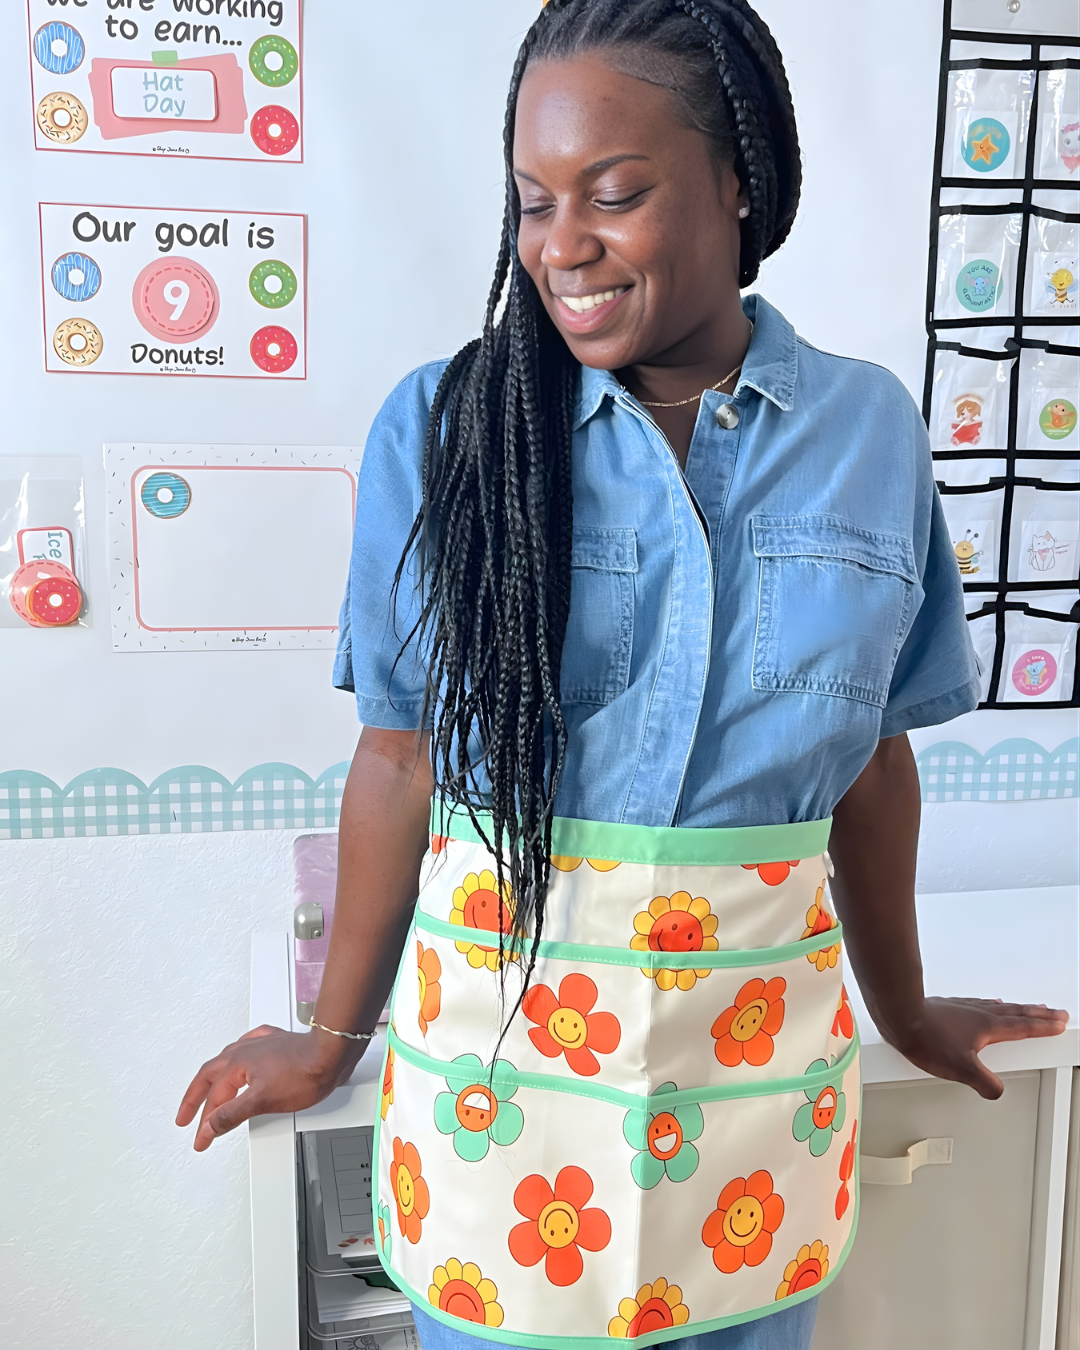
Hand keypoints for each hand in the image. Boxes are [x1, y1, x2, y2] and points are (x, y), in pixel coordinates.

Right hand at [176, 1024, 366, 1150]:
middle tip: (187, 1117)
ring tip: (208, 1090)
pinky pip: (249, 1046)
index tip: (201, 1141)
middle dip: (196, 1098)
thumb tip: (210, 1125)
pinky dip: (238, 1057)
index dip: (205, 1123)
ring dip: (214, 1078)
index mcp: (237, 1063)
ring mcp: (261, 1045)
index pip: (214, 1098)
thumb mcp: (262, 1101)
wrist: (331, 1052)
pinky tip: (242, 1059)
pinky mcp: (276, 1042)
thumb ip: (232, 1114)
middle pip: (210, 1074)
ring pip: (227, 1059)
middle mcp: (245, 1050)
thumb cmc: (304, 1072)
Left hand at [885, 996, 1068, 1099]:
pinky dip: (992, 1005)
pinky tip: (988, 1006)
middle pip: (1017, 1012)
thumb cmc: (926, 1038)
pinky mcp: (949, 1006)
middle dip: (1039, 1014)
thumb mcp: (960, 1068)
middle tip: (1055, 1012)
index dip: (1044, 1026)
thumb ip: (983, 1082)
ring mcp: (964, 1007)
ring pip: (1000, 1007)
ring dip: (1019, 1008)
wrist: (899, 1014)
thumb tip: (996, 1092)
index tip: (1059, 1023)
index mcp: (989, 1027)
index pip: (1023, 1027)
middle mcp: (979, 1013)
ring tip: (1030, 1008)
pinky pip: (980, 1004)